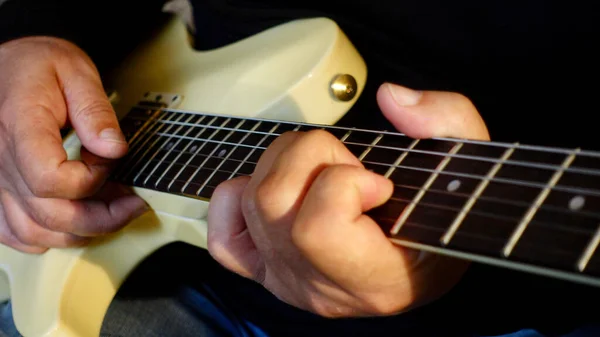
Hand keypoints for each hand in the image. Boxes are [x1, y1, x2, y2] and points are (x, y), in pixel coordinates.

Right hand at [0, 37, 146, 253]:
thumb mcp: (75, 71)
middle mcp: (0, 160)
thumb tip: (115, 150)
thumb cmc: (39, 66)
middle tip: (133, 204)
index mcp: (19, 126)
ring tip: (111, 212)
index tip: (110, 162)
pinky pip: (16, 233)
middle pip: (50, 215)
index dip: (91, 181)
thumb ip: (95, 110)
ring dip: (81, 232)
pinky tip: (73, 222)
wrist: (8, 67)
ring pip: (35, 233)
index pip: (50, 179)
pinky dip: (48, 238)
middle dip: (102, 218)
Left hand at [207, 83, 489, 316]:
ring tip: (324, 171)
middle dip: (313, 157)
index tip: (379, 182)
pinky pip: (222, 235)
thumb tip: (390, 98)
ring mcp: (286, 281)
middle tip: (349, 165)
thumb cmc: (441, 217)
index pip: (319, 227)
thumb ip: (447, 120)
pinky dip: (240, 197)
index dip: (345, 183)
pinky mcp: (263, 270)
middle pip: (274, 202)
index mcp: (376, 278)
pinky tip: (280, 190)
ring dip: (285, 163)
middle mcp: (321, 288)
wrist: (419, 260)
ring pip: (251, 201)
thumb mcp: (467, 165)